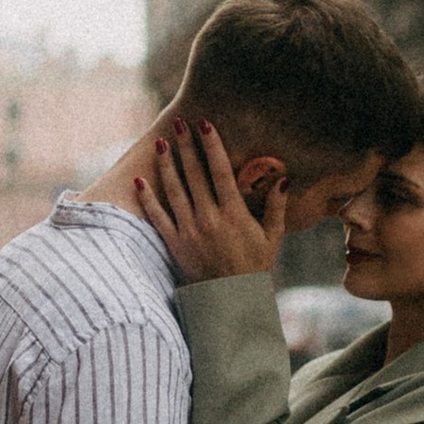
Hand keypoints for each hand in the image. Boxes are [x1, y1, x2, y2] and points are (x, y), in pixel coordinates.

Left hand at [137, 116, 283, 281]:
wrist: (231, 300)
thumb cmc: (254, 267)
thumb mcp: (272, 238)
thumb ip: (276, 208)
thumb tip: (282, 179)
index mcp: (234, 214)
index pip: (220, 171)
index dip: (212, 146)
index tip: (205, 124)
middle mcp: (209, 219)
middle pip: (194, 175)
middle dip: (186, 147)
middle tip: (178, 124)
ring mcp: (189, 231)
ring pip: (174, 191)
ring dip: (166, 165)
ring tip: (160, 143)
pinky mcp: (174, 243)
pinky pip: (157, 217)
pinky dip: (147, 198)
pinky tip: (140, 180)